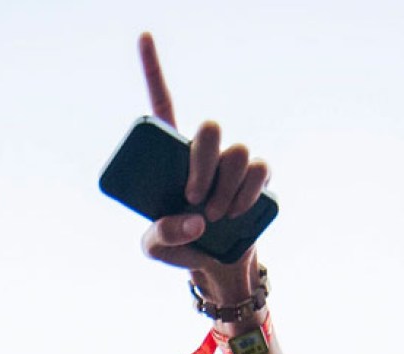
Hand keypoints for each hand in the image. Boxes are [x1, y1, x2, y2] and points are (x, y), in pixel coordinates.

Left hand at [135, 32, 269, 297]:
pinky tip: (235, 211)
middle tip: (193, 197)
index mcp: (170, 156)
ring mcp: (232, 164)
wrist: (214, 267)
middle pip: (210, 129)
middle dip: (202, 162)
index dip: (153, 70)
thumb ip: (161, 235)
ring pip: (238, 152)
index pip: (163, 103)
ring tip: (214, 216)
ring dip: (225, 186)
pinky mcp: (256, 181)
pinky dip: (247, 191)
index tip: (143, 35)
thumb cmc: (177, 246)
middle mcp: (204, 153)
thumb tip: (194, 219)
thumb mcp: (154, 248)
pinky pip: (259, 170)